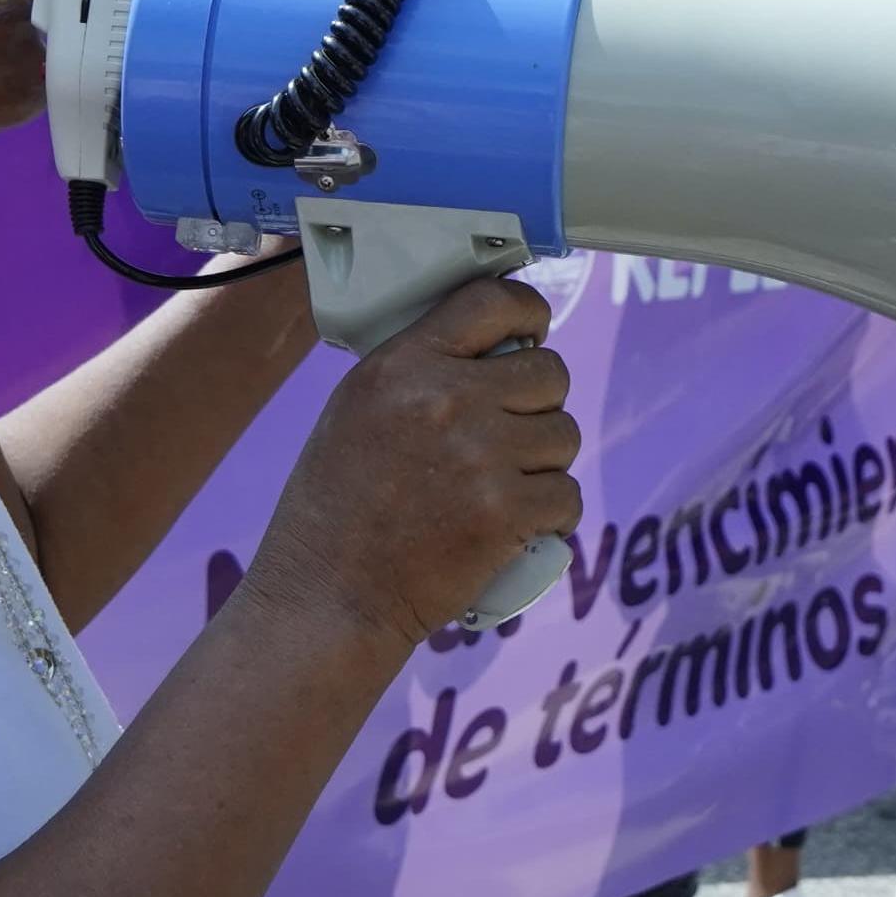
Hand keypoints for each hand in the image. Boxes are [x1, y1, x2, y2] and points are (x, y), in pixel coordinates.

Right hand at [255, 279, 580, 650]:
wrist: (328, 595)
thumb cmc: (334, 510)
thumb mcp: (356, 410)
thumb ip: (417, 372)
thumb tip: (490, 351)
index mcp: (404, 364)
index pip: (493, 301)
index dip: (529, 313)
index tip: (532, 334)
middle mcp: (446, 400)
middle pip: (548, 372)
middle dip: (540, 403)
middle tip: (511, 436)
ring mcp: (482, 456)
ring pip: (564, 434)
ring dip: (546, 461)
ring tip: (507, 486)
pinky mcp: (507, 512)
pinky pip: (567, 495)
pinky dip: (552, 515)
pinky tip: (521, 525)